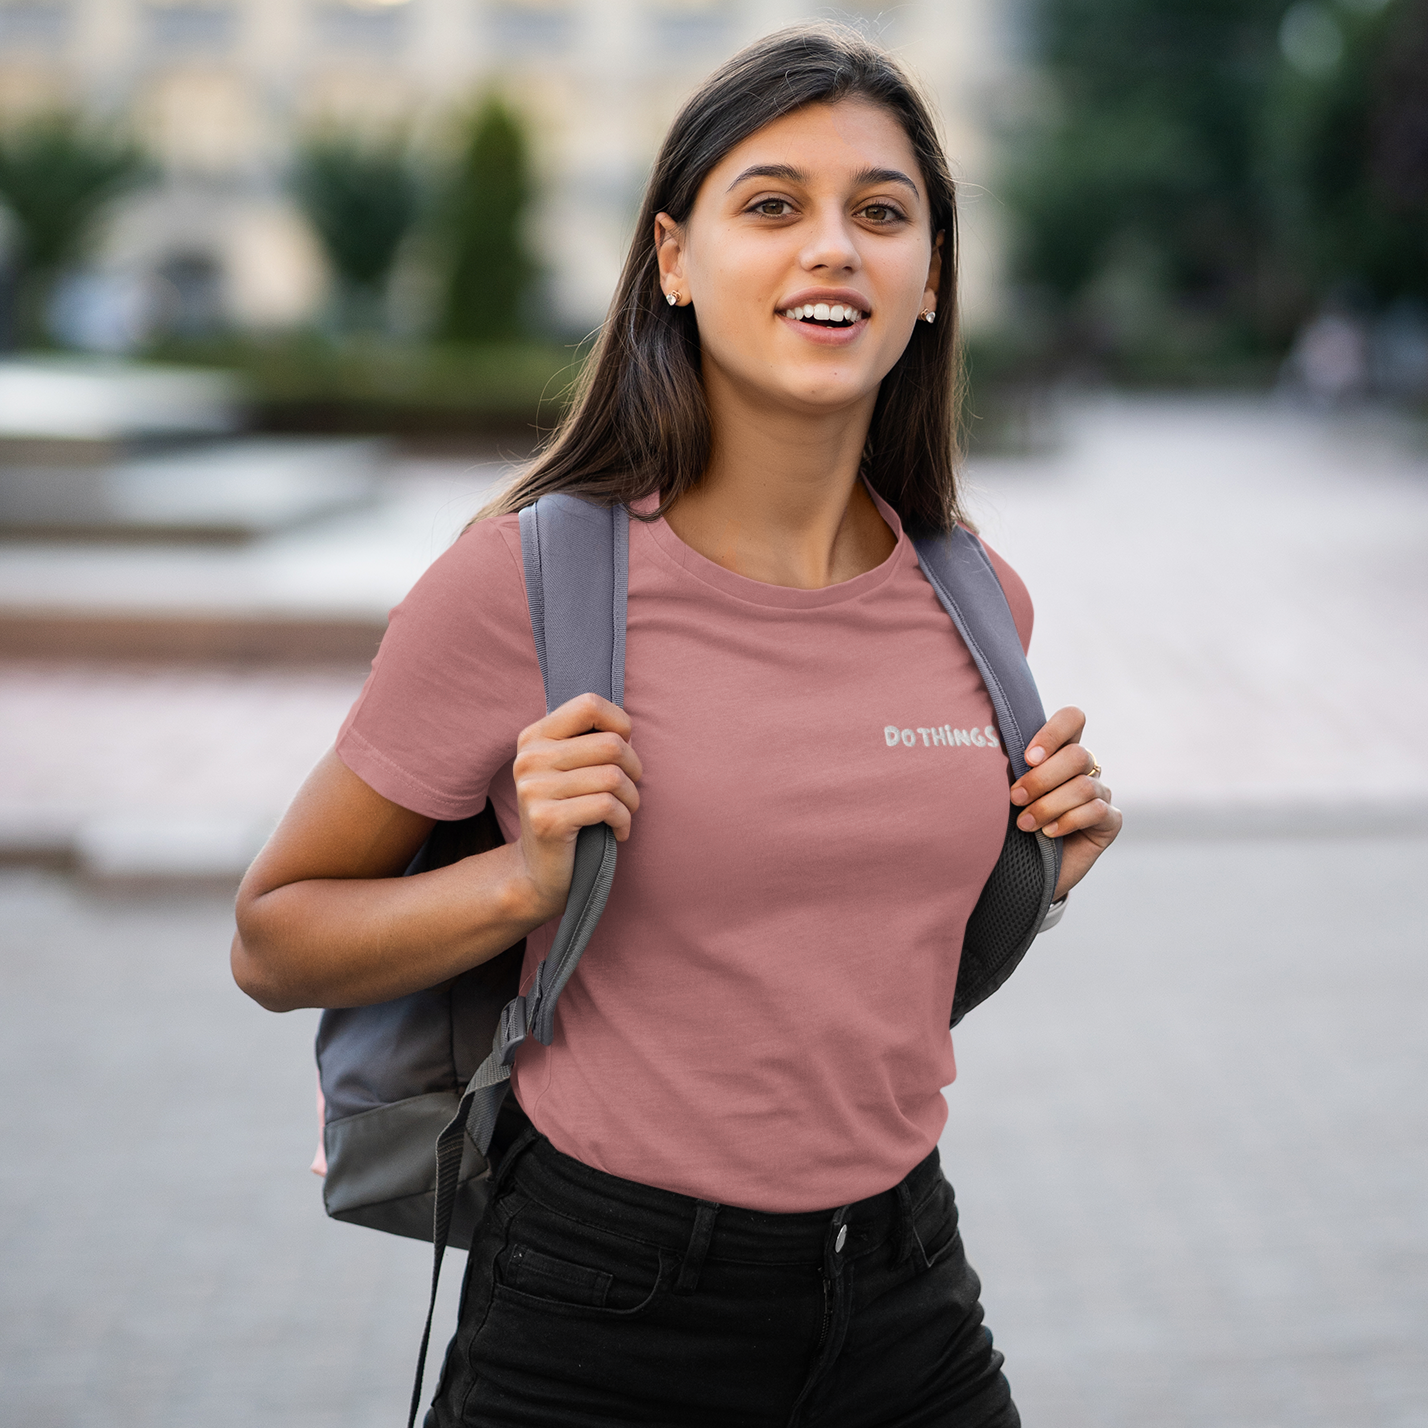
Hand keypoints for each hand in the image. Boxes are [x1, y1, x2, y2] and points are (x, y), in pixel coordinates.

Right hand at [511, 693, 642, 923]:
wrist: (538, 871)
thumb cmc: (568, 812)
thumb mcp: (568, 768)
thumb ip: (587, 741)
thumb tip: (626, 726)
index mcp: (534, 737)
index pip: (589, 704)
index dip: (619, 724)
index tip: (622, 750)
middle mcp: (529, 758)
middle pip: (610, 744)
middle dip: (634, 769)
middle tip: (628, 790)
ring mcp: (534, 789)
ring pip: (613, 777)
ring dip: (632, 799)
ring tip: (624, 812)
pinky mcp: (548, 819)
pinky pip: (607, 806)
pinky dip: (624, 820)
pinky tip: (619, 831)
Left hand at [1009, 706, 1121, 900]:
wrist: (1024, 871)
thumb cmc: (1011, 825)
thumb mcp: (1008, 794)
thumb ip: (1013, 770)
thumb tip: (991, 751)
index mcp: (1060, 751)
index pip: (1072, 719)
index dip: (1053, 733)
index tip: (1027, 758)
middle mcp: (1085, 769)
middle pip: (1077, 755)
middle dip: (1041, 779)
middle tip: (1015, 798)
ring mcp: (1101, 794)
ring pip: (1083, 786)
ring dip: (1048, 806)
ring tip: (1024, 824)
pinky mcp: (1111, 821)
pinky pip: (1095, 810)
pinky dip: (1067, 821)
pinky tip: (1048, 834)